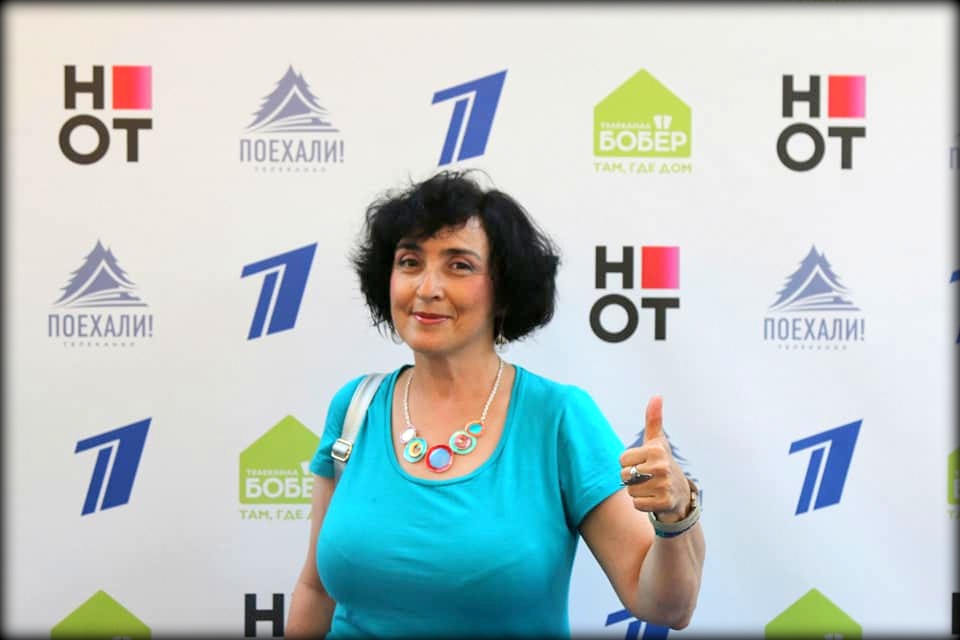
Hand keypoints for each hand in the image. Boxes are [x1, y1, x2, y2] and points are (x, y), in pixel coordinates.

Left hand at [619, 396, 690, 522]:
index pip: (622, 459)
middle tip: (648, 478)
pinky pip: (637, 504)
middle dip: (632, 479)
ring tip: (651, 488)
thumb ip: (654, 419)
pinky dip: (642, 504)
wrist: (680, 494)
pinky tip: (654, 499)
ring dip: (637, 492)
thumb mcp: (657, 441)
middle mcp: (661, 466)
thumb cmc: (662, 463)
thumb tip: (657, 395)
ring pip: (629, 491)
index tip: (644, 464)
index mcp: (656, 449)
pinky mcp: (664, 503)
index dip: (629, 463)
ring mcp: (664, 485)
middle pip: (624, 476)